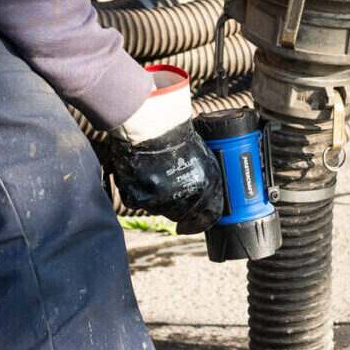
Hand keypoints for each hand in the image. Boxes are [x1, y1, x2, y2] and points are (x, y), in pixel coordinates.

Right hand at [98, 66, 226, 232]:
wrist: (151, 126)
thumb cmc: (177, 135)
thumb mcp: (203, 156)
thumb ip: (206, 179)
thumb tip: (208, 196)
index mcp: (206, 186)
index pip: (209, 216)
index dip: (202, 222)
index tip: (195, 224)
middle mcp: (185, 197)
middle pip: (183, 215)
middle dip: (179, 207)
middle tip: (171, 192)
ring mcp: (161, 200)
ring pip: (161, 209)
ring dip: (159, 198)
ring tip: (155, 174)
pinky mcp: (139, 199)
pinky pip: (140, 202)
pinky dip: (139, 192)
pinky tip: (141, 174)